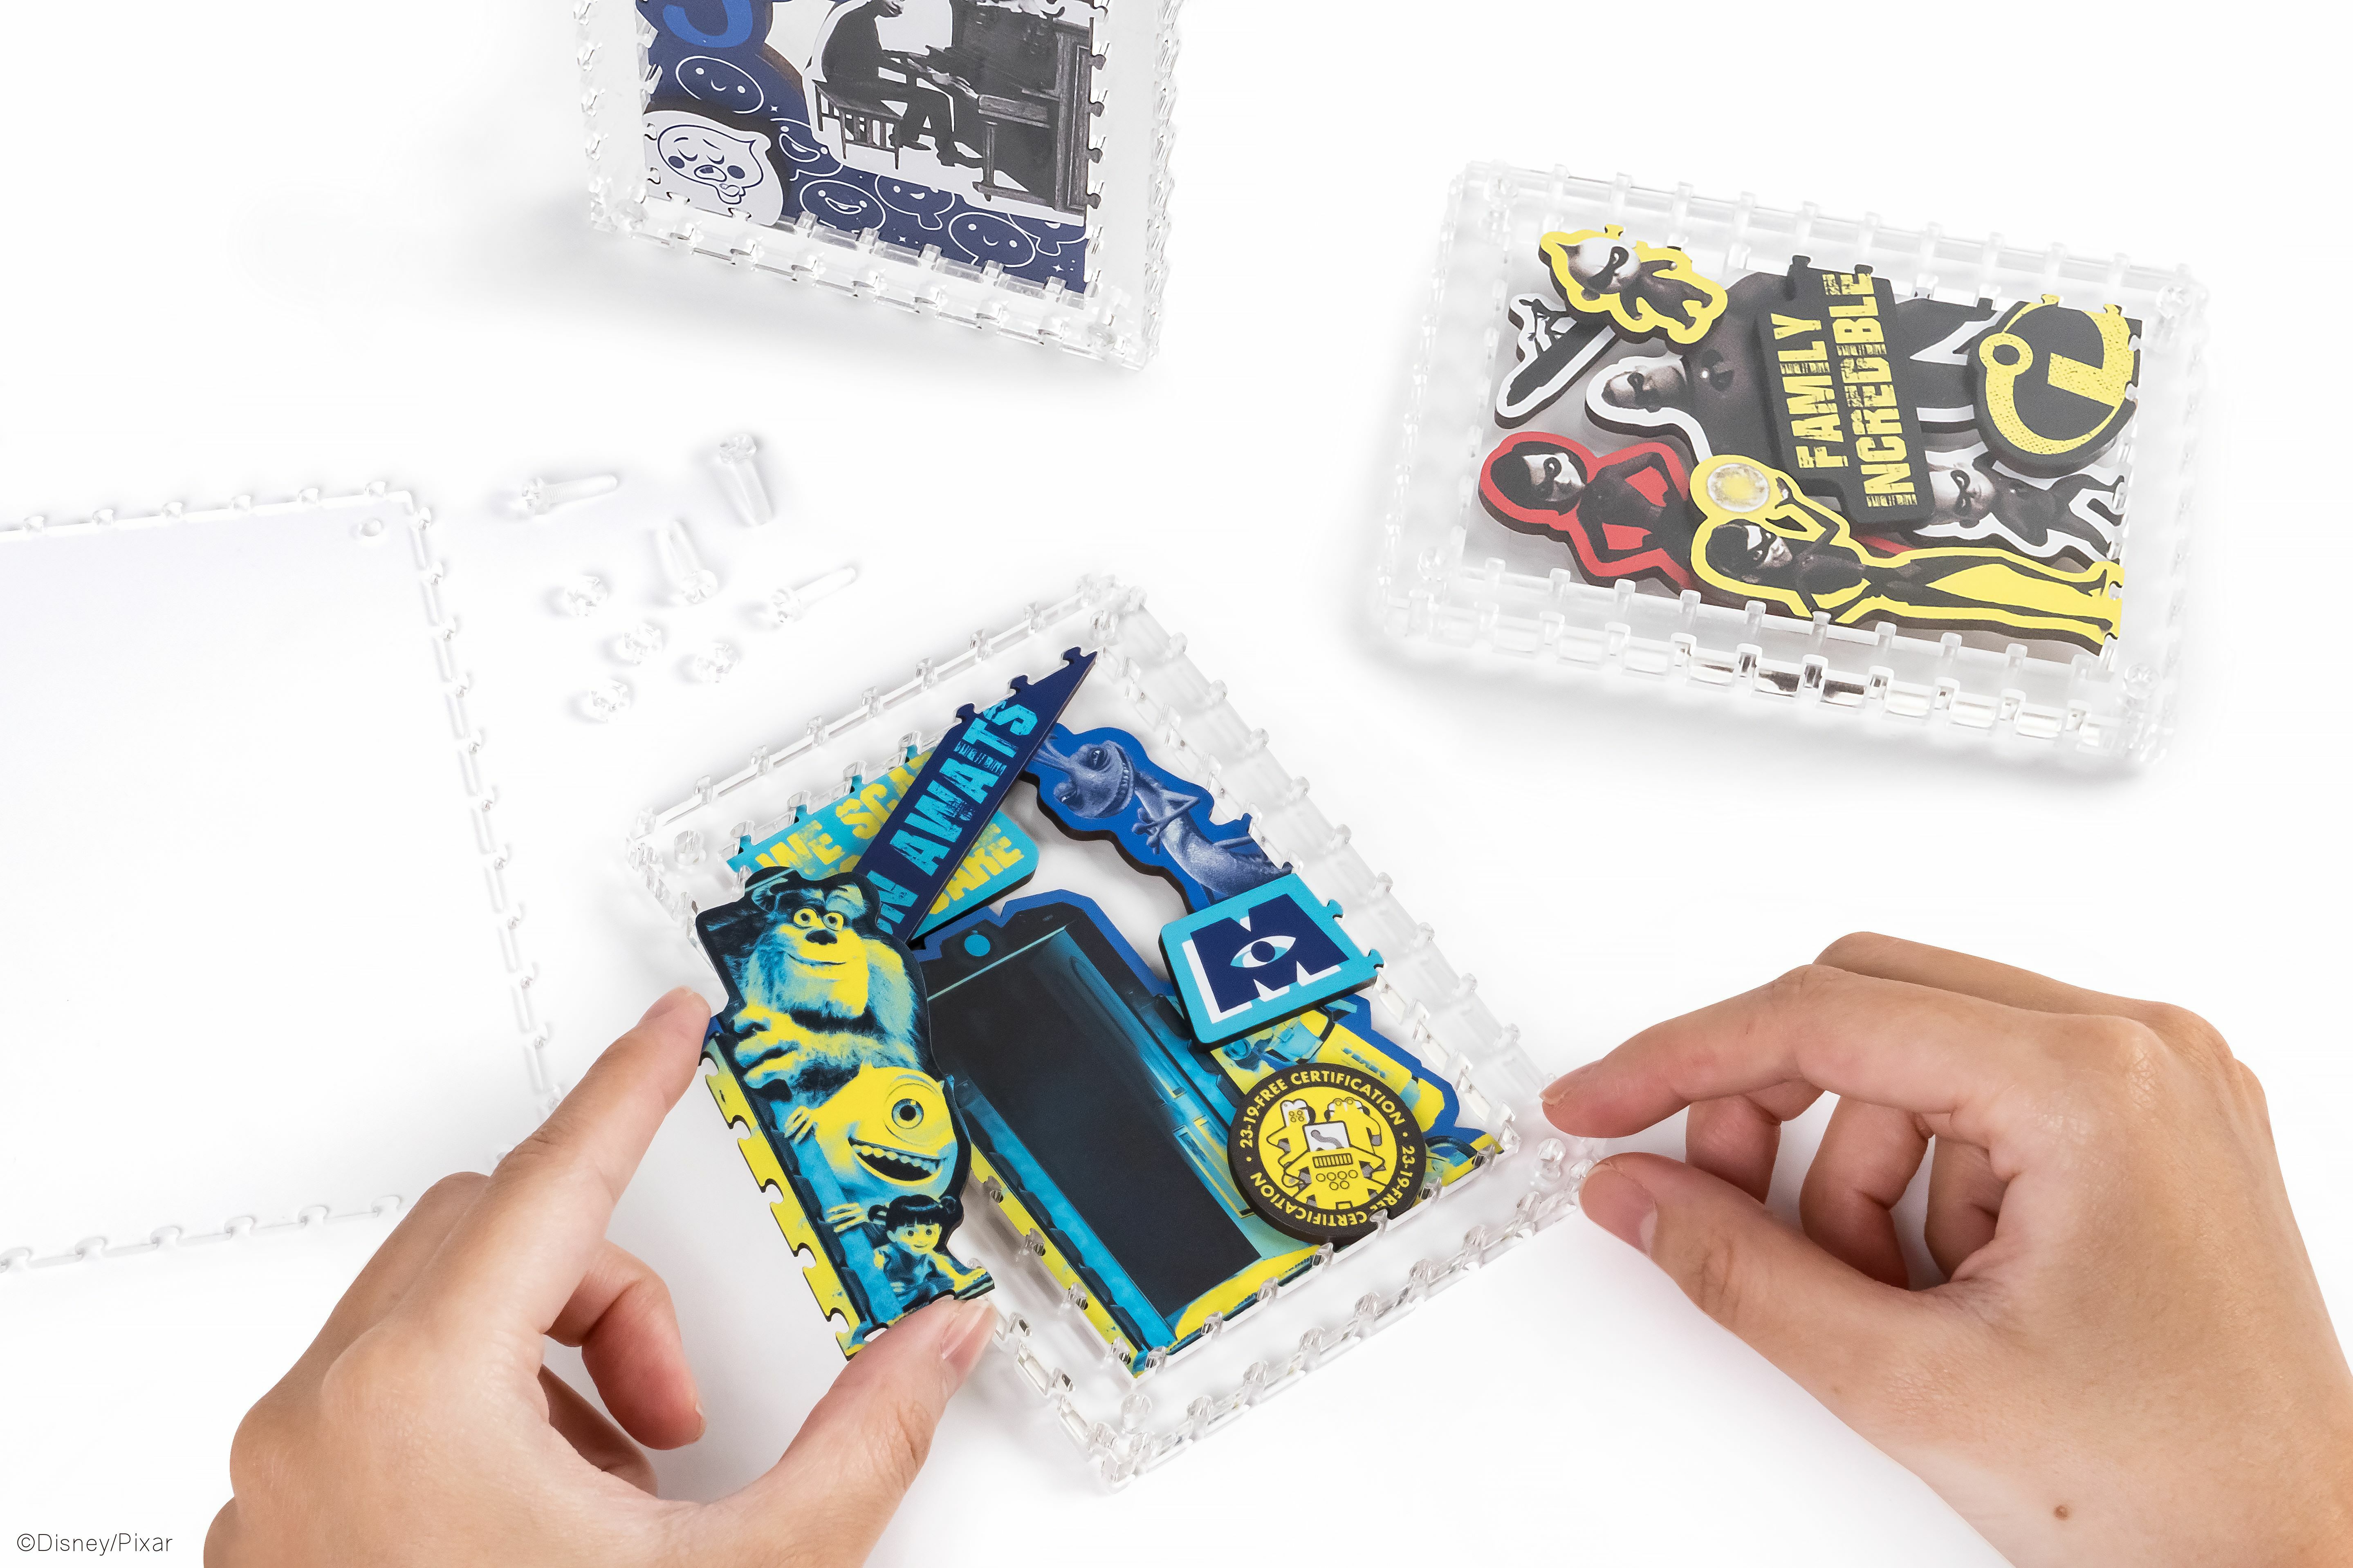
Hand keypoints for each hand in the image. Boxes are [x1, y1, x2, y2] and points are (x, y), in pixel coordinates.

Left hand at [207, 988, 996, 1567]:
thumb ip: (865, 1445)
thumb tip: (945, 1342)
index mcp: (422, 1397)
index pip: (556, 1179)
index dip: (637, 1086)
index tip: (677, 1020)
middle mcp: (326, 1415)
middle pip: (493, 1236)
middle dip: (614, 1294)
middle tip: (682, 1417)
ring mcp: (287, 1474)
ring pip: (436, 1314)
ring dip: (554, 1371)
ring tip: (617, 1499)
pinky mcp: (280, 1525)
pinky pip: (387, 1395)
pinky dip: (483, 1424)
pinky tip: (546, 1532)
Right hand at [1544, 935, 2352, 1566]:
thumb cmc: (2179, 1491)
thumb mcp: (1912, 1383)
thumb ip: (1742, 1272)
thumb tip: (1638, 1195)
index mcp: (2095, 1081)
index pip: (1826, 1015)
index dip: (1683, 1060)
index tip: (1598, 1102)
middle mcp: (2137, 1052)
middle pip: (1867, 1010)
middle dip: (1772, 1113)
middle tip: (1714, 1206)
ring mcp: (2153, 1088)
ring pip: (1913, 1064)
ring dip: (1860, 1177)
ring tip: (1889, 1303)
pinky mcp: (2147, 1134)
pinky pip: (1977, 1109)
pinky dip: (1926, 1191)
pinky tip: (1947, 1289)